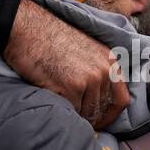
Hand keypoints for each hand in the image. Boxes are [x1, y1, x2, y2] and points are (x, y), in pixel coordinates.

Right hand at [3, 0, 128, 129]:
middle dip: (91, 117)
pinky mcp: (72, 88)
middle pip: (103, 109)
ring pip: (88, 113)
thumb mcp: (85, 50)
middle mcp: (104, 71)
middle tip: (76, 117)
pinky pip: (72, 111)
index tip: (100, 121)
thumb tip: (98, 98)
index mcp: (110, 61)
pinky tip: (54, 97)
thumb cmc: (49, 39)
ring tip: (63, 103)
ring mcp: (90, 79)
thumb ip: (97, 71)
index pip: (121, 99)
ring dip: (76, 114)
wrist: (27, 28)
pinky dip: (64, 109)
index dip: (111, 115)